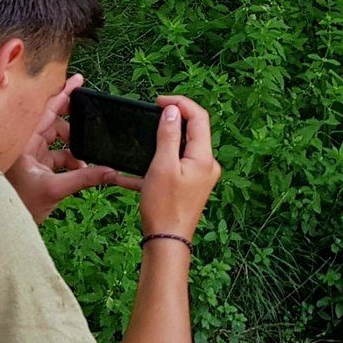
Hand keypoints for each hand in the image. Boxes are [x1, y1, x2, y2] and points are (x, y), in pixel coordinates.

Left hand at [8, 73, 139, 223]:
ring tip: (84, 160)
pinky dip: (71, 159)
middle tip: (92, 122)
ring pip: (59, 140)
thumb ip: (85, 178)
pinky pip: (59, 154)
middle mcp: (27, 143)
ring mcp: (32, 154)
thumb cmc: (20, 204)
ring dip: (74, 147)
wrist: (7, 224)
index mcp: (25, 140)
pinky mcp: (38, 165)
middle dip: (75, 125)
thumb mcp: (55, 189)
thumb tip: (112, 172)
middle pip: (55, 122)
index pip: (47, 109)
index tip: (78, 80)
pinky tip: (80, 168)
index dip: (64, 93)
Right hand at [139, 95, 221, 242]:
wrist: (167, 241)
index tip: (158, 101)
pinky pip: (175, 166)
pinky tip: (135, 171)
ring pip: (182, 148)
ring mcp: (200, 176)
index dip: (180, 103)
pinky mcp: (190, 186)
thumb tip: (172, 111)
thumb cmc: (164, 206)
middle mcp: (207, 165)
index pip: (199, 117)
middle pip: (193, 131)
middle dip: (173, 120)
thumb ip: (167, 135)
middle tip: (151, 114)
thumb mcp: (162, 166)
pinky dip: (159, 162)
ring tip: (144, 138)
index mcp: (204, 157)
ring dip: (163, 140)